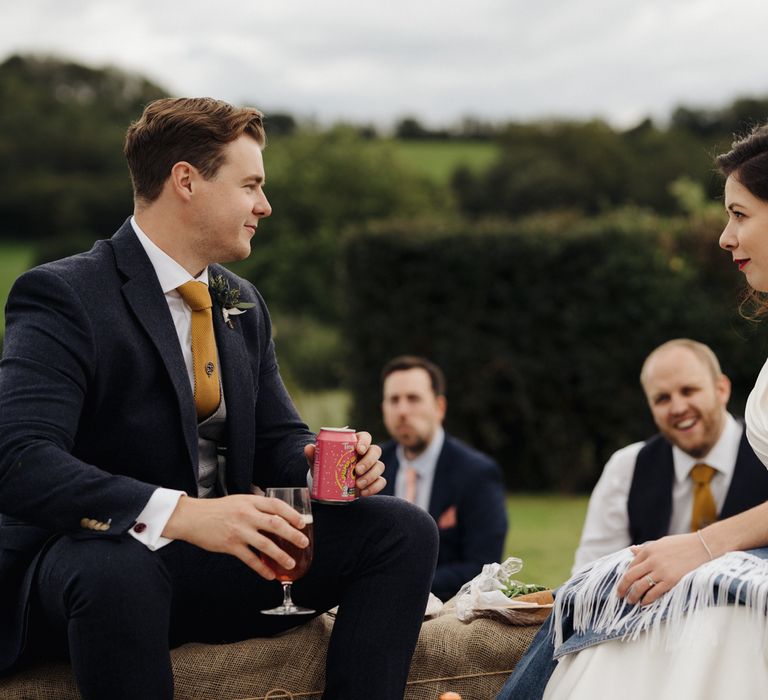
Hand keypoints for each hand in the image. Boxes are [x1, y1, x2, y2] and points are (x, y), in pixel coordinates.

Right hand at [163, 494, 309, 579]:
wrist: (193, 518)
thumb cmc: (218, 509)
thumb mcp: (240, 500)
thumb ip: (257, 506)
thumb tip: (277, 514)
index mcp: (250, 501)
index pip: (277, 506)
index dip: (292, 514)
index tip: (303, 523)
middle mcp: (247, 515)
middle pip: (275, 524)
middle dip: (292, 534)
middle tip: (303, 542)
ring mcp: (239, 531)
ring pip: (265, 544)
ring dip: (281, 555)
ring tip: (291, 563)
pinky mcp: (230, 545)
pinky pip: (250, 559)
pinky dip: (262, 568)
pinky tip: (270, 575)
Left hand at [303, 430, 385, 496]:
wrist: (330, 484)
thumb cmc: (327, 466)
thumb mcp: (319, 461)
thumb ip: (314, 455)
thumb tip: (309, 448)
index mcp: (356, 443)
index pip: (365, 437)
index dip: (365, 442)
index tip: (359, 450)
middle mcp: (367, 453)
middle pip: (376, 451)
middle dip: (368, 461)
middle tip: (357, 470)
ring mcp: (372, 467)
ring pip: (380, 466)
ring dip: (371, 476)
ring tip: (358, 485)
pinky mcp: (374, 480)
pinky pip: (381, 481)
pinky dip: (374, 487)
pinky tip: (364, 492)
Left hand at [616, 532, 710, 604]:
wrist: (702, 547)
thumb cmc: (682, 544)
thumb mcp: (660, 543)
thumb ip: (645, 548)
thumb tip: (631, 550)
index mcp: (648, 550)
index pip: (631, 565)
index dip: (625, 576)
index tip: (623, 583)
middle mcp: (652, 560)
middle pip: (630, 576)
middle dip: (622, 587)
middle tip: (619, 595)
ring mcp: (661, 571)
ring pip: (640, 586)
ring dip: (633, 595)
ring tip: (630, 601)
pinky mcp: (671, 580)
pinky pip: (654, 592)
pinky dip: (647, 599)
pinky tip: (644, 603)